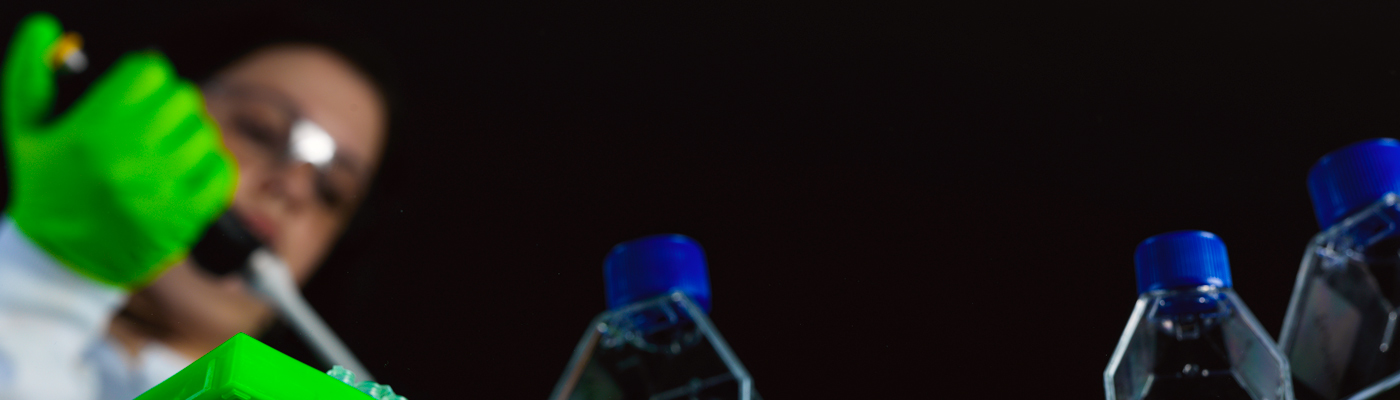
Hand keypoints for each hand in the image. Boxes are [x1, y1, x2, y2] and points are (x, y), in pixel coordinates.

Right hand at [2, 13, 236, 288]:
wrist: (60, 263)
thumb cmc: (45, 190)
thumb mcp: (25, 133)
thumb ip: (28, 76)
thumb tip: (47, 28)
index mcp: (92, 133)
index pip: (149, 73)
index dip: (148, 76)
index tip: (141, 89)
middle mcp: (128, 160)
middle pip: (182, 99)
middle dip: (171, 103)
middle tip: (158, 117)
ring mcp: (160, 191)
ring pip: (205, 133)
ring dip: (192, 134)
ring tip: (170, 146)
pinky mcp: (184, 219)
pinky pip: (222, 173)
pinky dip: (212, 165)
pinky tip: (191, 168)